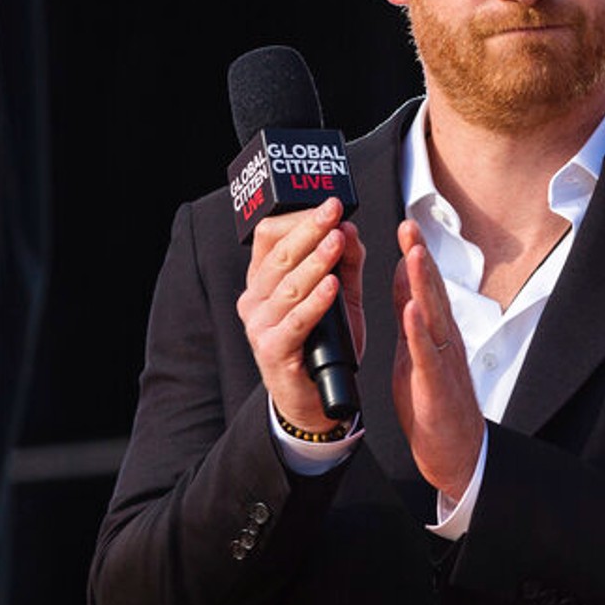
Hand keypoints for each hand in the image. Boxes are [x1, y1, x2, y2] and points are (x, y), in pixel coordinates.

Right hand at [236, 197, 364, 431]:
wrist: (314, 399)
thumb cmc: (323, 345)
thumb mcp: (340, 297)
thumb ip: (346, 263)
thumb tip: (350, 227)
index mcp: (264, 281)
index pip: (269, 237)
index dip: (297, 218)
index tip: (328, 204)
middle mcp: (254, 300)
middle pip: (279, 255)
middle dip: (309, 230)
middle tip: (333, 211)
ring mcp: (259, 326)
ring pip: (288, 285)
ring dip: (315, 261)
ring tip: (337, 242)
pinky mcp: (272, 350)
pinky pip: (296, 320)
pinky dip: (315, 301)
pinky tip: (332, 286)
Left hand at [390, 218, 483, 499]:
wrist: (455, 452)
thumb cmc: (434, 403)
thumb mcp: (415, 350)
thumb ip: (411, 313)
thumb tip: (405, 275)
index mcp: (436, 332)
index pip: (427, 287)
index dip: (417, 255)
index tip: (406, 225)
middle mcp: (444, 341)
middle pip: (434, 292)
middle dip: (421, 258)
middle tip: (410, 226)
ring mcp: (442, 362)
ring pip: (434, 317)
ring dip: (424, 285)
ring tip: (414, 255)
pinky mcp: (435, 386)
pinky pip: (427, 355)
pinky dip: (419, 332)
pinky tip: (411, 312)